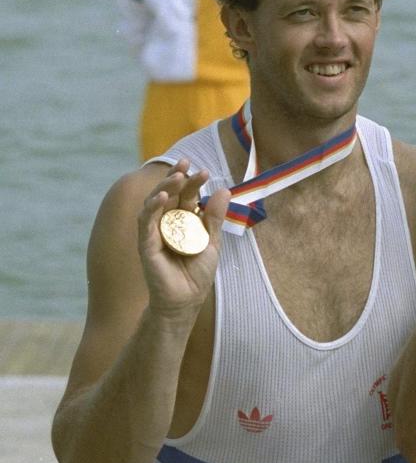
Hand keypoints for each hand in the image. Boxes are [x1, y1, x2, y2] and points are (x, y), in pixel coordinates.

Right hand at [137, 158, 230, 317]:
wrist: (186, 299)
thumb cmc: (197, 272)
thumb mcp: (211, 241)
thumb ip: (215, 217)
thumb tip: (224, 189)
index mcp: (183, 220)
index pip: (187, 195)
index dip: (193, 182)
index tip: (205, 171)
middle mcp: (167, 222)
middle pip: (170, 194)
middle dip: (177, 177)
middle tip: (186, 162)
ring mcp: (154, 231)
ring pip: (155, 202)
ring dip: (165, 187)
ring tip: (177, 176)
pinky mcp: (145, 243)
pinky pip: (145, 221)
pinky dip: (152, 208)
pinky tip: (161, 197)